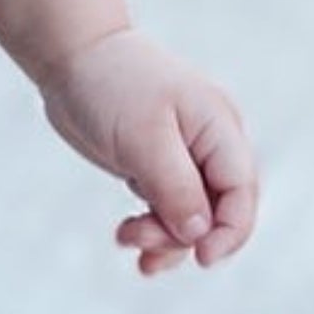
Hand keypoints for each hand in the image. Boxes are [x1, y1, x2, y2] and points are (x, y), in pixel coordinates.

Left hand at [36, 27, 258, 277]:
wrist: (71, 55)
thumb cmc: (109, 85)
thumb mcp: (143, 138)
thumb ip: (176, 187)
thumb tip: (200, 234)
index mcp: (219, 127)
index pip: (242, 191)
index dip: (230, 231)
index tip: (202, 258)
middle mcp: (209, 143)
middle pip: (217, 210)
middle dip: (183, 235)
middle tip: (138, 239)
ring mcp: (184, 156)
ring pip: (189, 215)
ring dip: (161, 236)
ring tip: (125, 237)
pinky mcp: (157, 165)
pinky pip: (166, 208)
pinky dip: (151, 227)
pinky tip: (126, 237)